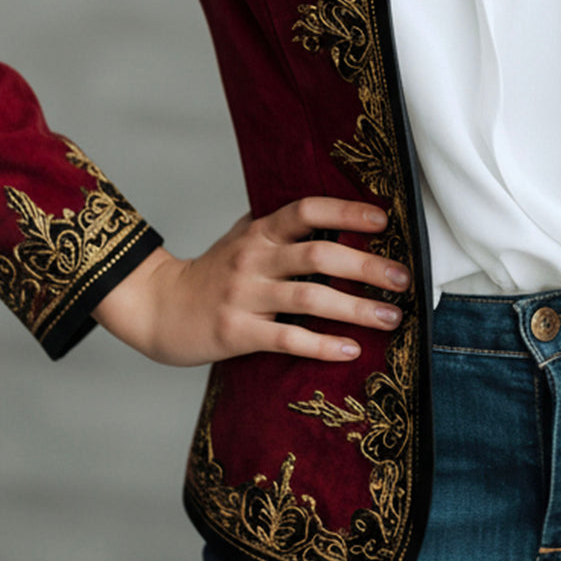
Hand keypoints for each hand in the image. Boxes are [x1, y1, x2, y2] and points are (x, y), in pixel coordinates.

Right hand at [91, 196, 409, 365]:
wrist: (156, 308)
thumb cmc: (210, 273)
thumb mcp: (240, 238)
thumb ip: (277, 226)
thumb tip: (331, 211)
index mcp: (259, 232)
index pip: (306, 210)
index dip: (345, 212)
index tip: (384, 220)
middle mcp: (253, 258)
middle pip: (319, 255)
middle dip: (367, 267)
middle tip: (404, 279)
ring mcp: (244, 296)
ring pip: (310, 298)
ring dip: (357, 309)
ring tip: (392, 318)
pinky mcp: (236, 332)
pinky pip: (287, 338)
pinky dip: (322, 344)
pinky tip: (351, 350)